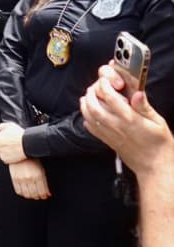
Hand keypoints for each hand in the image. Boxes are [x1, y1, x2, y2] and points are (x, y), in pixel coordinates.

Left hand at [0, 121, 27, 163]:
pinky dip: (9, 157)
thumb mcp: (10, 126)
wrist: (27, 144)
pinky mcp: (5, 159)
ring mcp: (1, 153)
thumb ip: (1, 126)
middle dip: (2, 145)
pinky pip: (5, 159)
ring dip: (5, 151)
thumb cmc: (19, 134)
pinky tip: (15, 154)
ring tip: (14, 149)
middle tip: (10, 144)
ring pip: (1, 153)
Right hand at [8, 158, 50, 199]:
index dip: (44, 196)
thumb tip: (48, 194)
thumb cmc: (33, 161)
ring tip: (32, 195)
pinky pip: (18, 191)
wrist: (20, 153)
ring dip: (30, 196)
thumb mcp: (41, 170)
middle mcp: (29, 178)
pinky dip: (22, 194)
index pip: (42, 192)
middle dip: (38, 197)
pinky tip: (25, 192)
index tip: (45, 196)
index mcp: (38, 176)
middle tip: (39, 196)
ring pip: (26, 194)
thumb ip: (44, 182)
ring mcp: (21, 179)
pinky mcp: (14, 178)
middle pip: (34, 194)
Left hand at [81, 63, 173, 177]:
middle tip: (96, 86)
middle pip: (94, 105)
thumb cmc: (160, 144)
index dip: (105, 85)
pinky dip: (87, 118)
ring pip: (89, 116)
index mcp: (130, 119)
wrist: (155, 167)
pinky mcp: (107, 141)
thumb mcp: (158, 122)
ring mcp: (110, 134)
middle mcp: (116, 126)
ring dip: (85, 104)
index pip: (110, 97)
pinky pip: (91, 128)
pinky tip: (90, 113)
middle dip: (92, 92)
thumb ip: (144, 107)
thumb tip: (137, 93)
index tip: (108, 80)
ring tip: (88, 96)